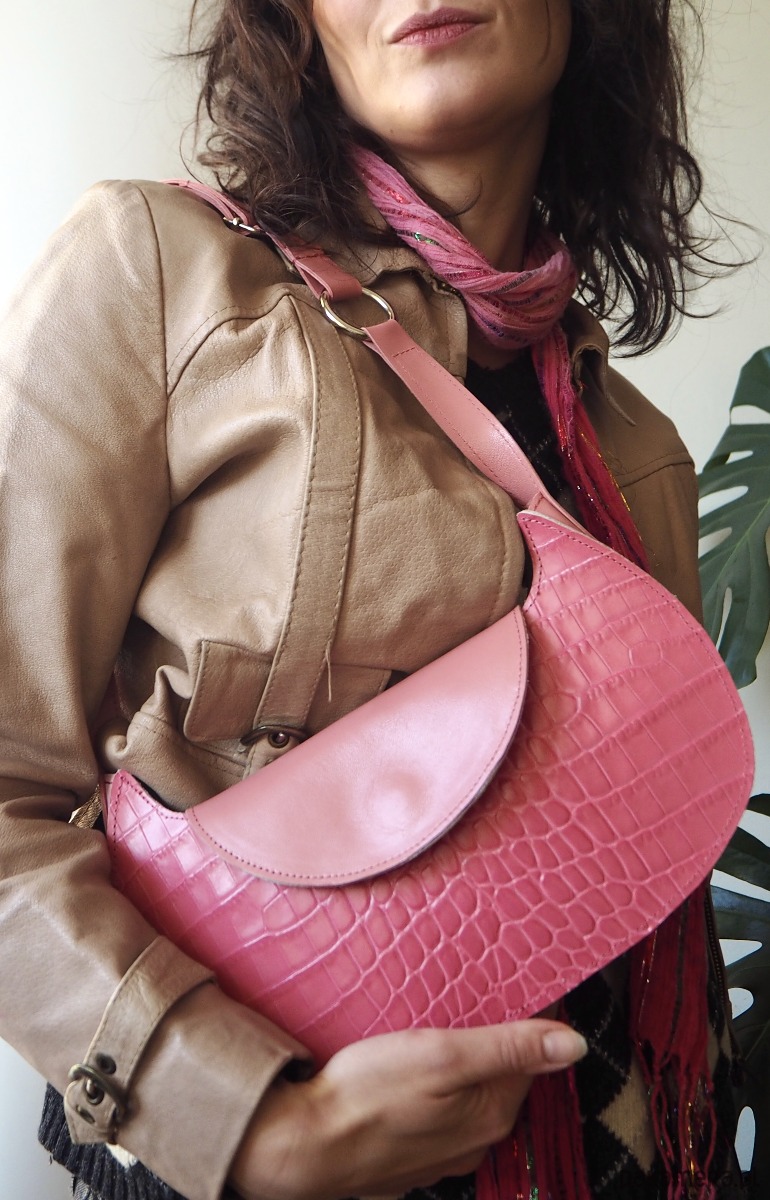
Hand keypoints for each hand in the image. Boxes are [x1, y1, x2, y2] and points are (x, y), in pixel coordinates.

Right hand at [228, 1019, 586, 1199]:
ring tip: (433, 1033)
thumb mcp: (442, 1055)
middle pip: (499, 1078)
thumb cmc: (368, 1093)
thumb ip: (508, 1048)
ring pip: (466, 1099)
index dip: (524, 1017)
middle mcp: (475, 1141)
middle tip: (468, 1001)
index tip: (511, 983)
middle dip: (491, 1042)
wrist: (303, 1146)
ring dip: (459, 1070)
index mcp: (492, 1113)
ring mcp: (441, 1156)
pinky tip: (408, 1075)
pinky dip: (432, 1094)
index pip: (530, 1056)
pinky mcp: (409, 1158)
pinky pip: (436, 1118)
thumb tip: (575, 1044)